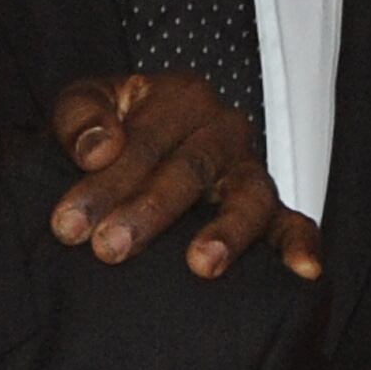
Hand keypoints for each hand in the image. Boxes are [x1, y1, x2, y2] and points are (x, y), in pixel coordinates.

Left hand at [44, 70, 318, 279]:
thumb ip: (79, 117)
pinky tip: (303, 269)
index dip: (104, 184)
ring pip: (247, 196)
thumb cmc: (102, 131)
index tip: (67, 225)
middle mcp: (221, 130)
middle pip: (189, 170)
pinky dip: (300, 244)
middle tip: (109, 249)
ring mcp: (247, 170)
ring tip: (202, 263)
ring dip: (226, 231)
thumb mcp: (84, 104)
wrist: (126, 146)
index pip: (143, 142)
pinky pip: (291, 222)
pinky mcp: (267, 207)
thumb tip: (98, 149)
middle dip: (148, 212)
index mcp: (179, 99)